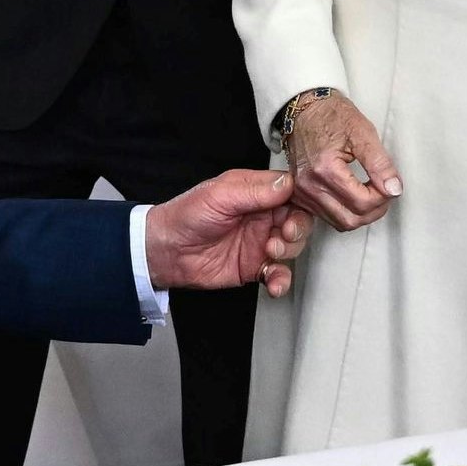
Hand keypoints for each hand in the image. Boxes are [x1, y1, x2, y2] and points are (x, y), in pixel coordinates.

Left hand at [146, 170, 312, 297]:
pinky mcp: (254, 267)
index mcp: (255, 192)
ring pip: (292, 246)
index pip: (291, 191)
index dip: (302, 199)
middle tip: (285, 233)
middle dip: (297, 228)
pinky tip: (274, 282)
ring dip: (289, 251)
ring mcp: (259, 242)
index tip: (301, 208)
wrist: (165, 252)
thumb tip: (287, 183)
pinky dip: (281, 279)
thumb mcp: (220, 196)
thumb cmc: (185, 216)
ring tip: (271, 252)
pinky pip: (278, 273)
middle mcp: (261, 216)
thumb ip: (255, 191)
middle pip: (298, 219)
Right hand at [281, 93, 400, 230]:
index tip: (390, 183)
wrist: (304, 109)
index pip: (362, 202)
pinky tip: (354, 197)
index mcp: (324, 169)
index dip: (383, 197)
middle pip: (351, 220)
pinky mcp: (300, 196)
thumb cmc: (331, 115)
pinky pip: (327, 217)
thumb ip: (380, 163)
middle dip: (374, 210)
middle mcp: (309, 186)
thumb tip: (394, 188)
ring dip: (361, 214)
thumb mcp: (362, 132)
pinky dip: (346, 212)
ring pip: (340, 223)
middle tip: (384, 190)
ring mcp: (302, 193)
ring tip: (371, 193)